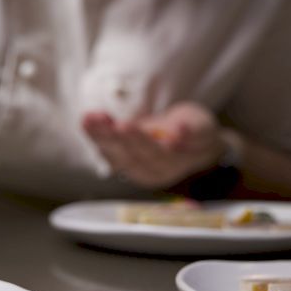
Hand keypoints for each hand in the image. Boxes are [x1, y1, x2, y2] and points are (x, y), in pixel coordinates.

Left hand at [82, 102, 224, 188]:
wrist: (191, 142)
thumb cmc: (196, 131)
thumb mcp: (203, 127)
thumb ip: (193, 132)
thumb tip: (177, 134)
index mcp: (174, 164)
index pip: (154, 155)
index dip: (138, 141)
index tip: (124, 125)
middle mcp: (152, 171)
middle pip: (130, 157)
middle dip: (111, 136)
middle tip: (96, 118)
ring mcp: (136, 169)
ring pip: (115, 155)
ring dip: (99, 136)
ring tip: (88, 118)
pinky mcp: (123, 161)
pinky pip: (107, 151)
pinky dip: (96, 135)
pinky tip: (87, 120)